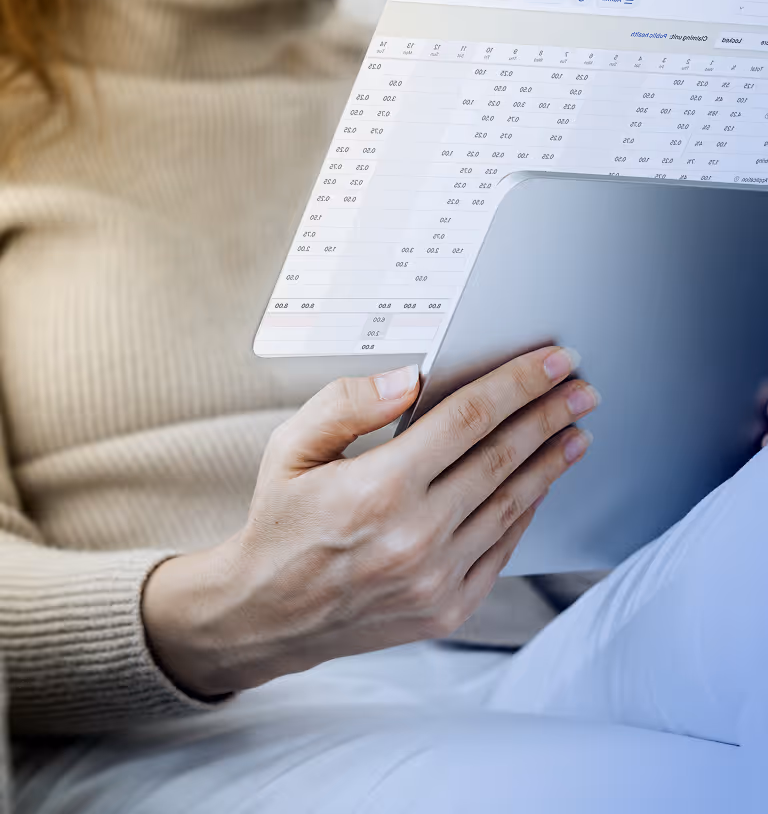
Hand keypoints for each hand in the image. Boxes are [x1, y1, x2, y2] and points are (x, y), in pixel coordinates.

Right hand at [142, 346, 598, 697]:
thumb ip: (347, 404)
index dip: (518, 384)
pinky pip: (502, 550)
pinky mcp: (447, 608)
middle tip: (582, 390)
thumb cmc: (280, 524)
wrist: (267, 615)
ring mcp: (436, 577)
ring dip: (550, 463)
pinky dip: (527, 512)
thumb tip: (408, 378)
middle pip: (503, 457)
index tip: (553, 363)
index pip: (469, 418)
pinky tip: (540, 486)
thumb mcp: (290, 448)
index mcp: (379, 487)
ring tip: (576, 432)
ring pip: (512, 504)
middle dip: (549, 415)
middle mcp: (415, 534)